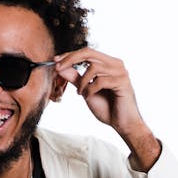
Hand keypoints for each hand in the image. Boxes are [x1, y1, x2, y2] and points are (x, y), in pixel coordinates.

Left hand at [53, 47, 160, 169]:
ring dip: (82, 82)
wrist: (122, 125)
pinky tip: (90, 96)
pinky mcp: (122, 81)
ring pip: (93, 67)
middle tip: (58, 68)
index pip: (87, 52)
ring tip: (82, 94)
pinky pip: (100, 80)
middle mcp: (116, 64)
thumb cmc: (108, 109)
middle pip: (89, 52)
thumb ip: (76, 79)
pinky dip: (91, 89)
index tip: (55, 61)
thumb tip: (60, 68)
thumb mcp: (86, 91)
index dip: (70, 55)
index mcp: (108, 63)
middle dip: (71, 59)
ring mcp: (120, 72)